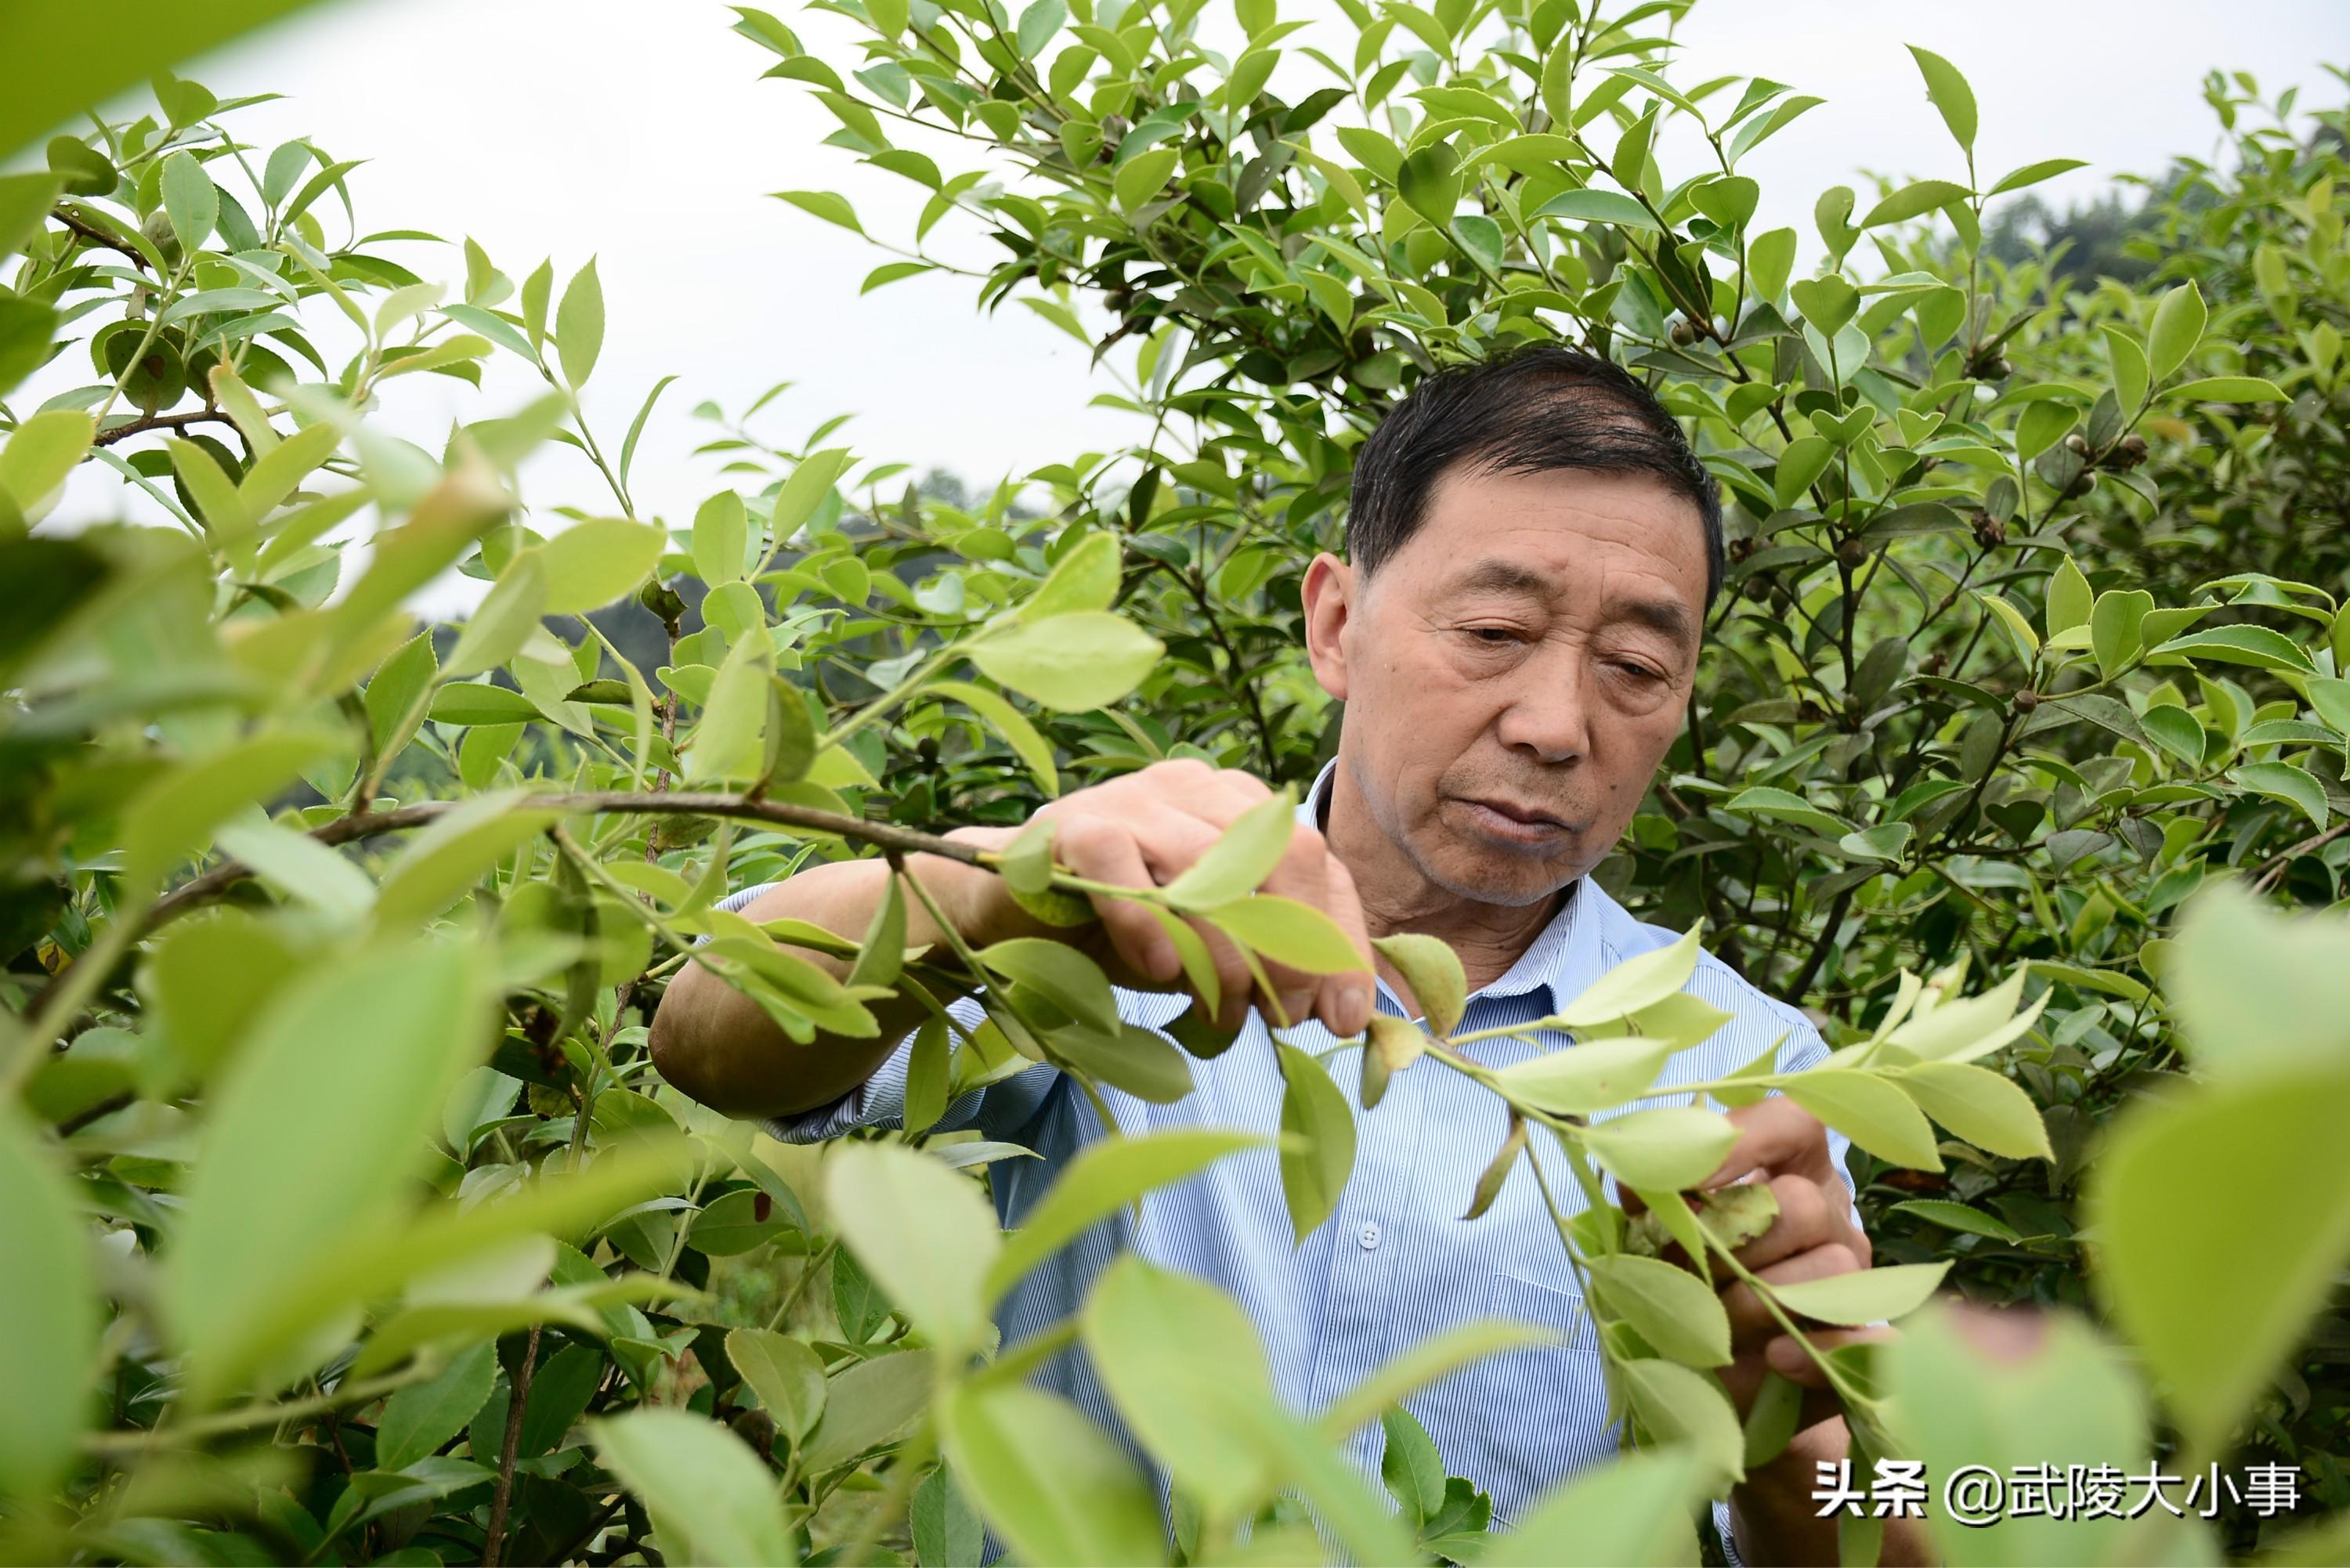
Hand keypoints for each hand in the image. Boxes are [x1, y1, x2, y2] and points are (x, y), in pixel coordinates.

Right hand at [943, 758, 1376, 1037]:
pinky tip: (1159, 968)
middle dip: (1293, 946)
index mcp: (1239, 807)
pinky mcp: (1071, 823)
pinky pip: (1120, 862)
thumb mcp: (1210, 949)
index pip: (1318, 864)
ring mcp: (1132, 796)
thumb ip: (1273, 963)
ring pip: (1208, 866)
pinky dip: (1147, 921)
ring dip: (1225, 953)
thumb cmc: (1120, 927)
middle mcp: (1194, 787)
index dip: (1339, 942)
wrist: (1006, 906)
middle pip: (1281, 852)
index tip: (1344, 1016)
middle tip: (1283, 1015)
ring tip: (1220, 1010)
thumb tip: (1347, 1013)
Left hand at [1620, 1097, 1887, 1428]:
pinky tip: (1774, 1358)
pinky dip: (1817, 1351)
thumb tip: (1635, 1181)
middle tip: (1688, 1274)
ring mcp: (1858, 1282)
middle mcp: (1830, 1218)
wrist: (1715, 1393)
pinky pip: (1872, 1341)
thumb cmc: (1687, 1298)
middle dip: (1731, 1244)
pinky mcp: (1868, 1347)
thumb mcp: (1660, 1246)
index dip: (1742, 1137)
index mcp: (1786, 1172)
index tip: (1684, 1181)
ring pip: (1831, 1269)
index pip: (1790, 1123)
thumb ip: (1653, 1209)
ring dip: (1757, 1302)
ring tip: (1715, 1325)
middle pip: (1800, 1202)